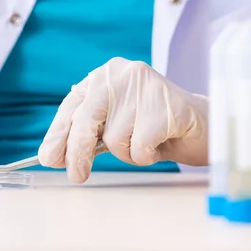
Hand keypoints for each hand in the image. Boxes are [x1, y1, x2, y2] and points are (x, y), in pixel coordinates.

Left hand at [39, 57, 207, 182]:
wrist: (201, 125)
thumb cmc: (152, 127)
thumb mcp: (114, 126)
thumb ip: (86, 136)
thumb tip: (52, 156)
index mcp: (103, 76)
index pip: (72, 107)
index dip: (58, 135)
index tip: (50, 158)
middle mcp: (119, 74)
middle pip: (85, 120)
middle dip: (78, 152)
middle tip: (77, 176)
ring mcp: (142, 86)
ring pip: (114, 138)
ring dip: (127, 153)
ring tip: (145, 142)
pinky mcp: (163, 105)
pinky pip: (138, 146)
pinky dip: (146, 155)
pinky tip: (160, 142)